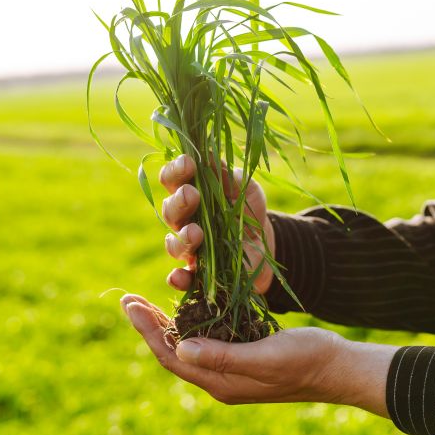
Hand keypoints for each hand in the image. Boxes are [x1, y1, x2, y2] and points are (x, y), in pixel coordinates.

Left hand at [121, 294, 394, 416]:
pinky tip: (185, 305)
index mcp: (220, 382)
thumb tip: (180, 349)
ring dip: (165, 324)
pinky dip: (190, 323)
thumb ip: (223, 355)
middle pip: (172, 353)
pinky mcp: (244, 355)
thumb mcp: (265, 356)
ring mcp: (232, 369)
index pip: (170, 357)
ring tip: (146, 301)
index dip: (147, 330)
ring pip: (187, 347)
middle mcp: (220, 379)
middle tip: (128, 299)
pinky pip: (207, 341)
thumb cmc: (306, 360)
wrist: (339, 368)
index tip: (129, 303)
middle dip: (148, 325)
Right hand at [158, 154, 274, 294]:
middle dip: (178, 202)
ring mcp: (190, 248)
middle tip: (191, 194)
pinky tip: (178, 276)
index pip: (173, 180)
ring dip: (181, 238)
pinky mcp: (199, 273)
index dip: (176, 170)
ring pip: (173, 244)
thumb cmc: (247, 209)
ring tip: (196, 232)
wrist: (265, 244)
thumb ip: (227, 175)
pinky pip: (183, 278)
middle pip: (169, 210)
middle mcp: (184, 220)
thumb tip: (210, 155)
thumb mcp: (245, 188)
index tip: (188, 162)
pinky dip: (178, 278)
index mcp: (190, 193)